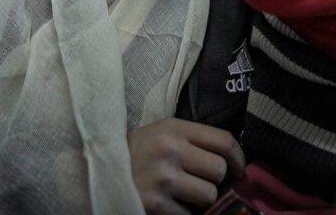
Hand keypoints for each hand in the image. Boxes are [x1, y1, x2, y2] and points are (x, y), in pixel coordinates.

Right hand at [128, 118, 245, 214]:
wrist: (97, 170)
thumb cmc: (138, 152)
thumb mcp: (162, 133)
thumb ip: (193, 140)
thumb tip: (231, 161)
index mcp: (174, 128)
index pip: (223, 140)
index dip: (238, 158)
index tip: (238, 169)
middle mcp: (169, 150)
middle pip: (219, 170)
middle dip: (216, 181)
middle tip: (204, 183)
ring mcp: (162, 178)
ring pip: (209, 195)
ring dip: (201, 201)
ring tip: (185, 196)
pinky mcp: (155, 204)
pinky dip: (183, 214)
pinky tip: (169, 205)